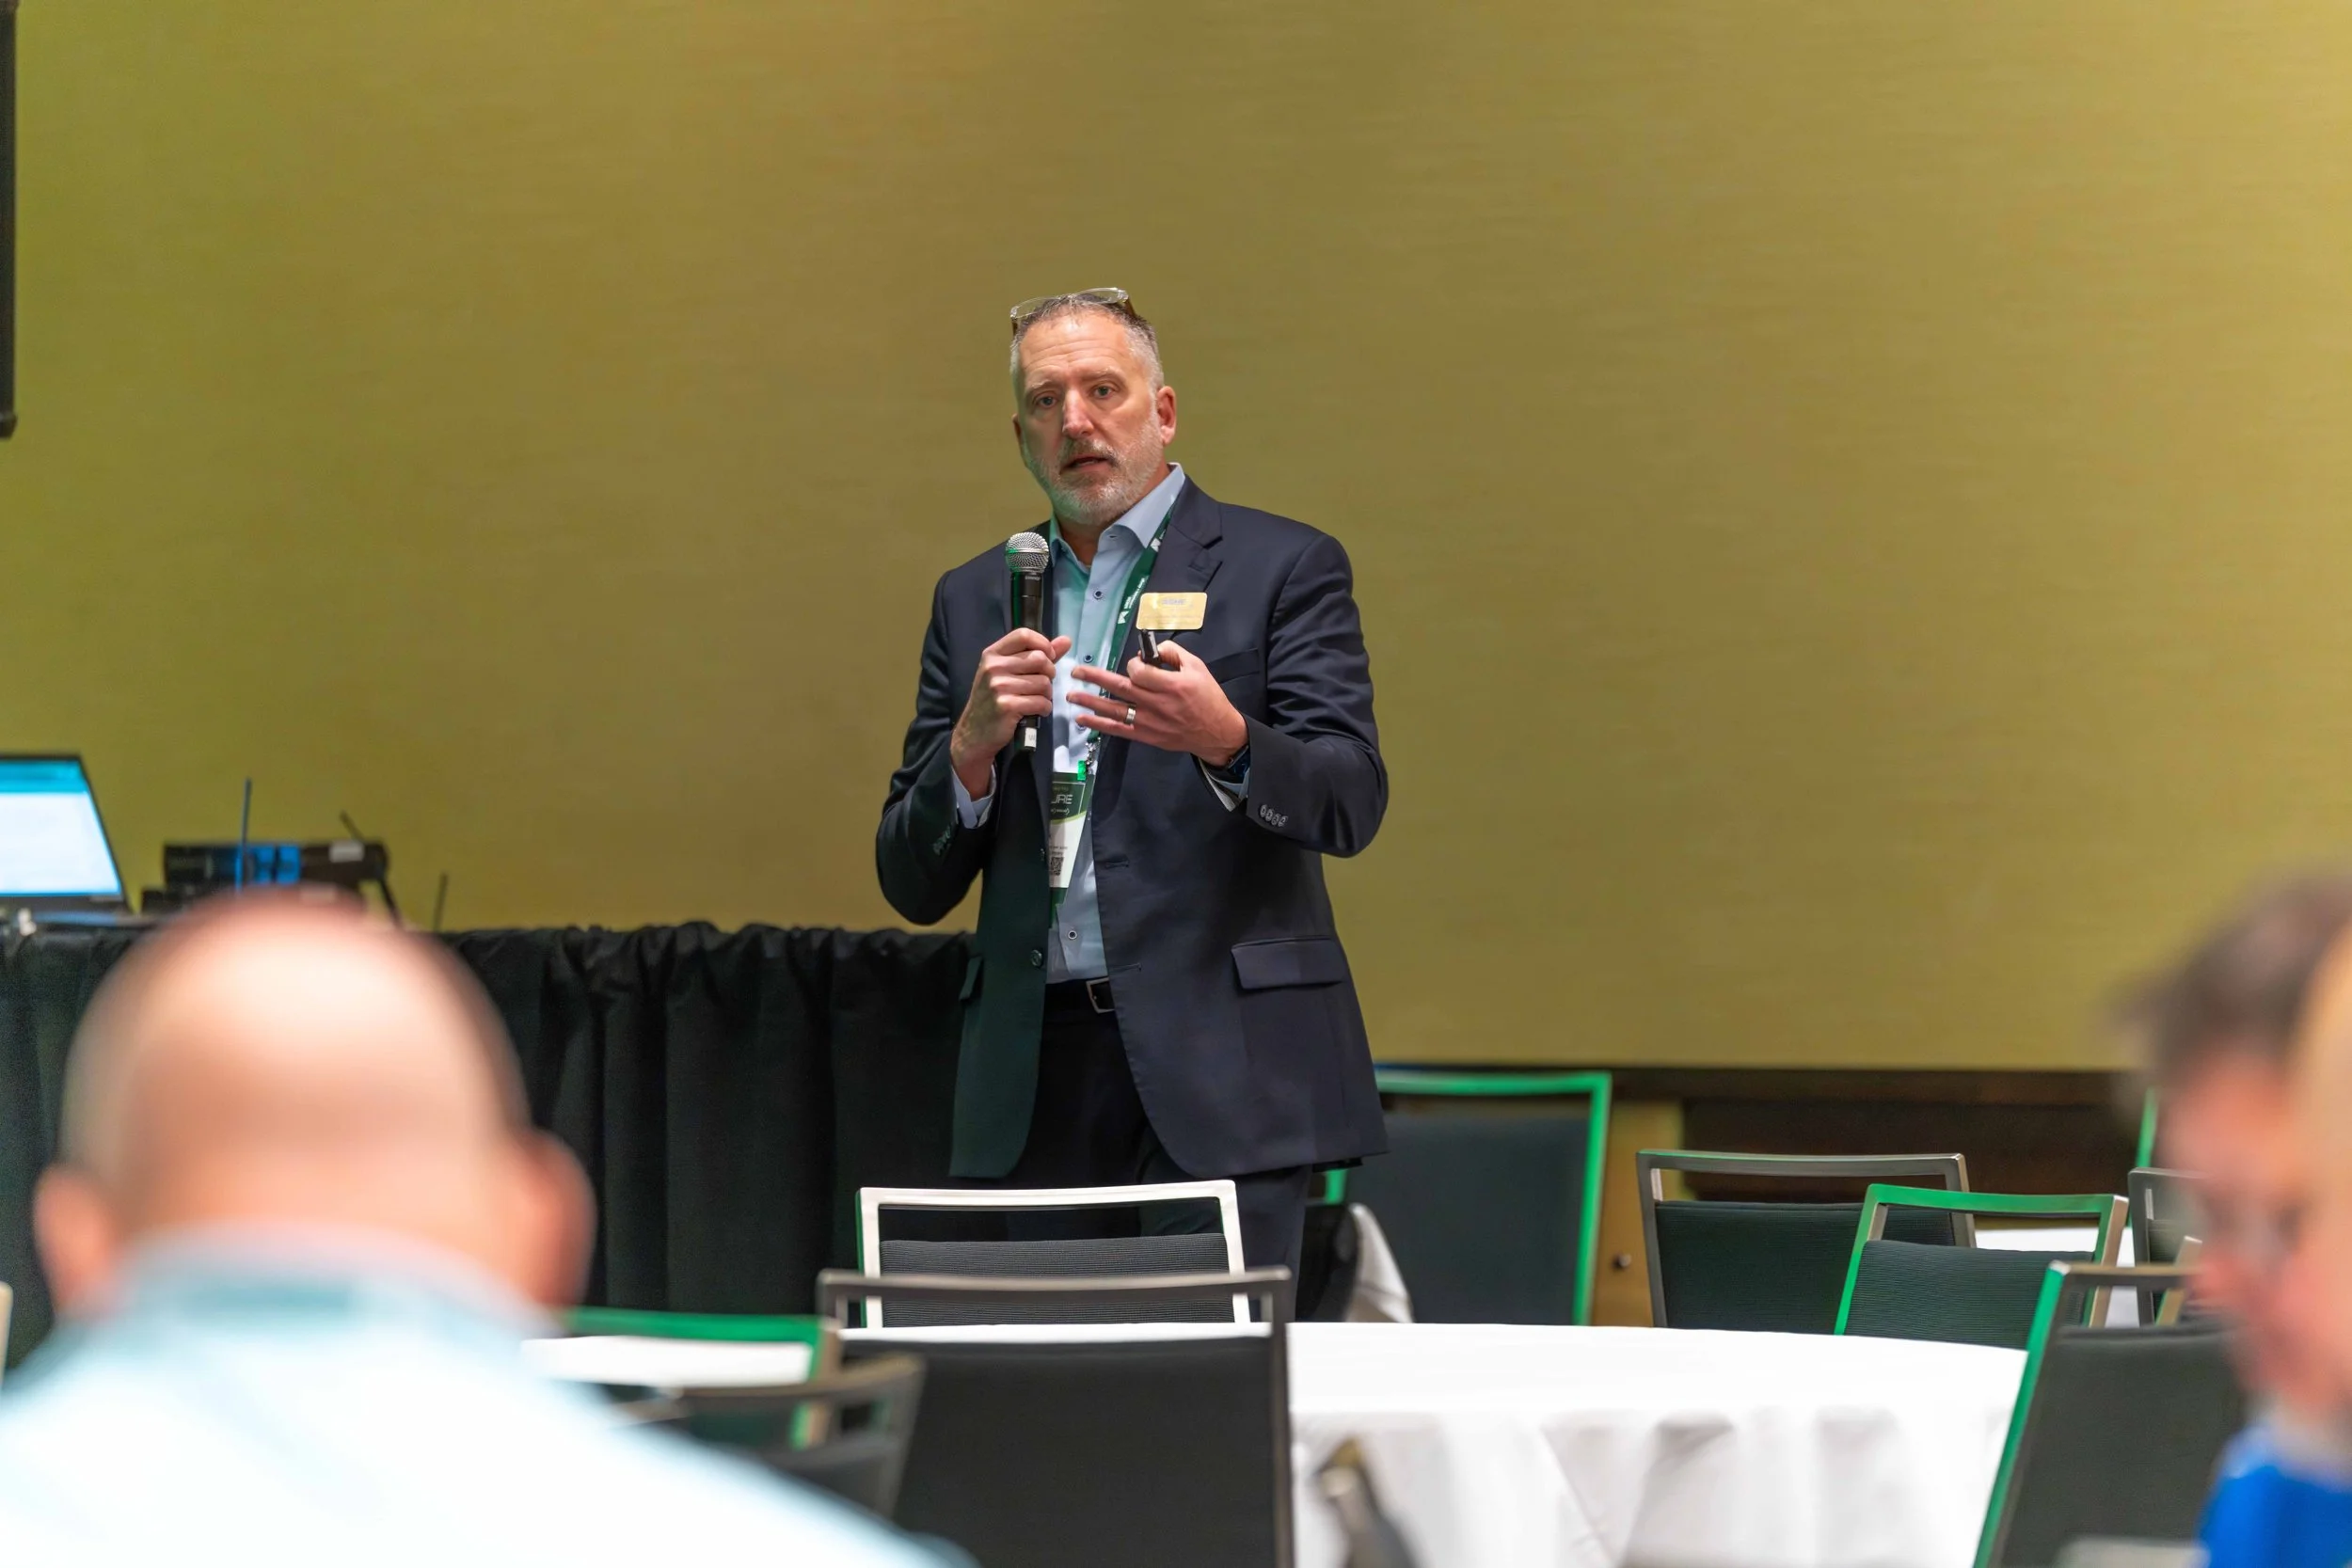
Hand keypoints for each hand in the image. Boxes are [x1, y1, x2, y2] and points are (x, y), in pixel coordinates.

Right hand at [951, 630, 1072, 798]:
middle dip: (1049, 674)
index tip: (1048, 657)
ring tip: (1036, 700)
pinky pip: (1041, 702)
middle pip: (1040, 659)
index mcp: (992, 654)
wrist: (974, 732)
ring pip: (1044, 683)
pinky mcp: (1006, 706)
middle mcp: (993, 667)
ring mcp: (998, 686)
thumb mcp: (1008, 672)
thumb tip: (1066, 641)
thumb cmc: (993, 700)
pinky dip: (1044, 709)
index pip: (1024, 635)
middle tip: (1041, 685)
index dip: (1043, 644)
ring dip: (1047, 694)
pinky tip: (1036, 711)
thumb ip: (1037, 654)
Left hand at [1069, 642, 1247, 764]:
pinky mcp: (1146, 736)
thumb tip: (1150, 649)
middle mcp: (1157, 703)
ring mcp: (1149, 722)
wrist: (1216, 732)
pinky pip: (1118, 730)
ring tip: (1071, 695)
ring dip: (1090, 702)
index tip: (1136, 665)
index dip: (1133, 665)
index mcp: (1171, 684)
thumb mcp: (1198, 667)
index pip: (1139, 672)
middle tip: (1076, 672)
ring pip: (1114, 710)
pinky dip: (1099, 725)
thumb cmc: (1208, 697)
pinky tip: (1083, 720)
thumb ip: (1173, 654)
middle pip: (1120, 688)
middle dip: (1095, 678)